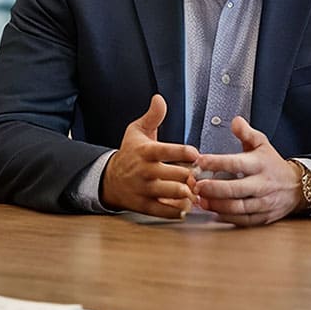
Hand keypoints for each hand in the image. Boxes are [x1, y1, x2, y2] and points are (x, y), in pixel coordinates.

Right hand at [100, 94, 198, 217]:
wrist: (109, 179)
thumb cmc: (129, 153)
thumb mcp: (136, 131)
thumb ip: (152, 116)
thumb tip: (159, 98)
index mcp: (146, 152)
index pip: (168, 150)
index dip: (186, 152)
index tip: (196, 154)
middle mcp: (145, 171)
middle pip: (178, 174)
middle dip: (193, 175)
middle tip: (201, 174)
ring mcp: (145, 190)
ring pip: (174, 193)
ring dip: (189, 192)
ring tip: (195, 188)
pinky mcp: (144, 206)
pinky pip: (166, 211)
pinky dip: (179, 210)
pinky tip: (186, 204)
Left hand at [192, 116, 304, 225]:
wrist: (297, 187)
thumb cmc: (273, 164)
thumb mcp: (263, 144)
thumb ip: (247, 133)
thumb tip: (235, 121)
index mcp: (260, 164)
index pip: (236, 163)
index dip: (216, 162)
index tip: (200, 162)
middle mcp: (262, 184)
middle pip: (235, 189)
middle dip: (213, 188)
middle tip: (195, 185)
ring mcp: (263, 202)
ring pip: (237, 207)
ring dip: (216, 204)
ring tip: (199, 199)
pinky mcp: (263, 217)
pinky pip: (243, 220)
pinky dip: (226, 218)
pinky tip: (213, 212)